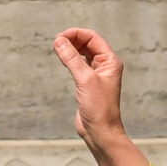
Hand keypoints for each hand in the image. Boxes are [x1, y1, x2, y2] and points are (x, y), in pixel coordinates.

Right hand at [53, 27, 125, 147]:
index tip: (59, 37)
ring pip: (83, 53)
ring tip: (57, 48)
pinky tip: (63, 60)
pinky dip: (70, 59)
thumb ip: (71, 59)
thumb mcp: (84, 80)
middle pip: (88, 43)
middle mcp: (105, 65)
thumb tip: (59, 41)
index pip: (92, 38)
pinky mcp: (88, 83)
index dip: (76, 34)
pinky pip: (79, 64)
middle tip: (56, 42)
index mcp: (110, 61)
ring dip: (70, 48)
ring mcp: (97, 74)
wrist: (100, 132)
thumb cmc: (98, 108)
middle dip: (72, 39)